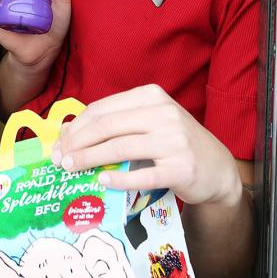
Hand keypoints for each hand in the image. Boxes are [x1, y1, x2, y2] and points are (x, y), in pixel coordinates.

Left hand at [52, 84, 242, 209]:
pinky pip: (142, 174)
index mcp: (151, 96)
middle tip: (60, 159)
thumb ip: (116, 123)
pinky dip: (118, 178)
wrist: (217, 169)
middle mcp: (164, 114)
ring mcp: (174, 141)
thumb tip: (68, 134)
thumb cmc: (174, 144)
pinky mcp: (181, 168)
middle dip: (78, 143)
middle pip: (107, 126)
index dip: (77, 126)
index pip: (103, 108)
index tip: (60, 143)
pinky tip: (101, 181)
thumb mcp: (149, 122)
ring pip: (120, 148)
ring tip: (72, 169)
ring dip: (90, 159)